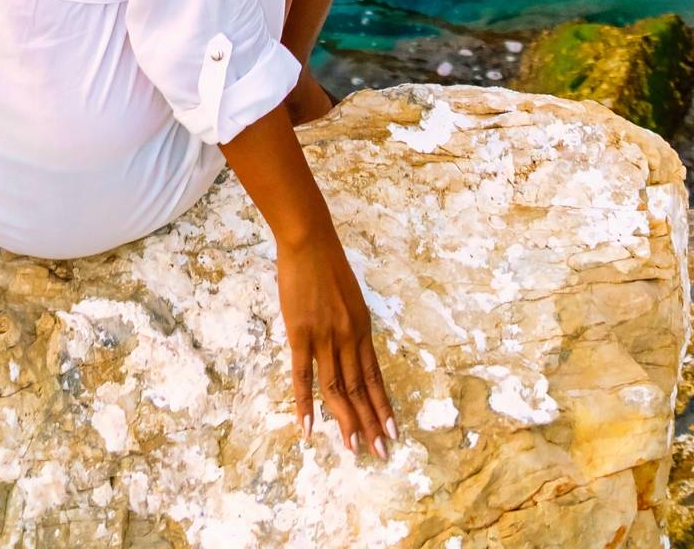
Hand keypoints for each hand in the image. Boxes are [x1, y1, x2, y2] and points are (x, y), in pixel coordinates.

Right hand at [276, 218, 393, 458]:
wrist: (309, 240)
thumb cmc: (327, 264)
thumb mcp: (349, 298)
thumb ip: (349, 326)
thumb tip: (350, 350)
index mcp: (362, 328)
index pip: (375, 377)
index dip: (383, 406)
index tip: (392, 432)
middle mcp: (348, 337)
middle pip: (361, 389)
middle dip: (371, 423)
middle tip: (379, 453)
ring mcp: (325, 336)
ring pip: (338, 388)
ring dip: (345, 420)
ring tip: (353, 448)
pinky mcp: (300, 333)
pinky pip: (304, 375)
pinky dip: (305, 403)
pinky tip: (308, 426)